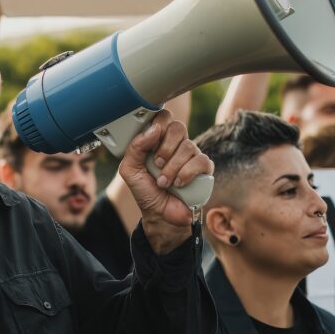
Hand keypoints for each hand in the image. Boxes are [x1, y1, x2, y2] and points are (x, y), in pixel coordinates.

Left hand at [119, 109, 213, 253]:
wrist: (160, 215)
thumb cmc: (146, 191)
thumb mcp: (130, 169)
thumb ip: (135, 147)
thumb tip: (153, 129)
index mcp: (158, 141)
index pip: (164, 118)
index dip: (158, 124)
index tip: (151, 140)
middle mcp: (176, 145)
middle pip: (178, 127)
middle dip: (165, 147)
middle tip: (156, 164)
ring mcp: (191, 156)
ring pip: (188, 146)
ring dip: (172, 167)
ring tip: (164, 182)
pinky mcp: (204, 169)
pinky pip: (201, 161)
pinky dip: (187, 174)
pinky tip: (179, 184)